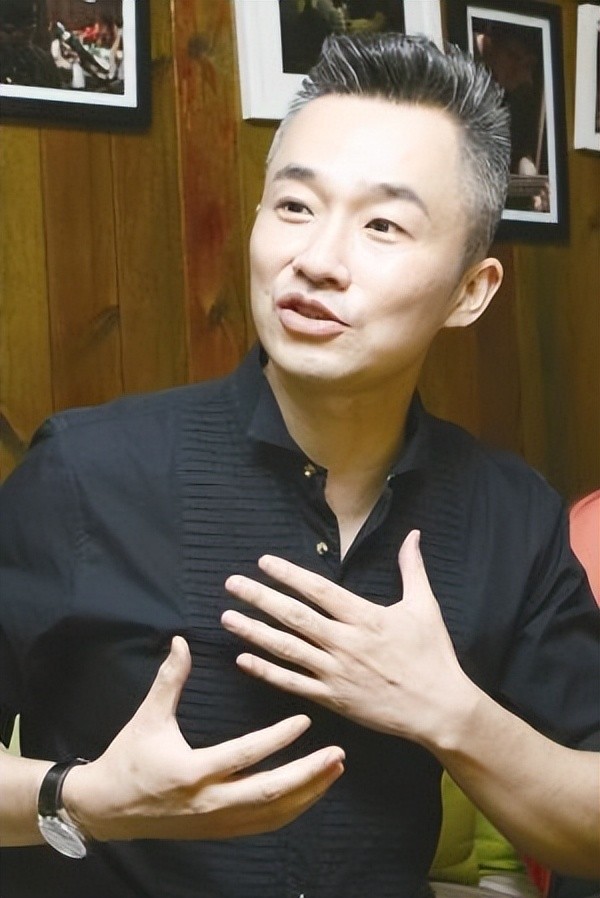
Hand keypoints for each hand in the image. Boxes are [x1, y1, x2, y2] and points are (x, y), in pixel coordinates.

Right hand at [63, 637, 344, 840]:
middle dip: (308, 774)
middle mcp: (209, 801)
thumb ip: (169, 680)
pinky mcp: (219, 831)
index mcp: (192, 771)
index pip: (244, 755)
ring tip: (334, 770)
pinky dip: (291, 810)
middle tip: (337, 753)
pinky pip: (263, 824)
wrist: (107, 810)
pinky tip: (311, 793)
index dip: (277, 739)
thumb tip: (181, 640)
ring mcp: (216, 821)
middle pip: (269, 792)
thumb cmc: (129, 758)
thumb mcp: (147, 717)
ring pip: (272, 813)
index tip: (304, 720)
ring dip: (308, 792)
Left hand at [222, 531, 476, 747]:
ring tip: (227, 617)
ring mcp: (336, 673)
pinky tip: (243, 659)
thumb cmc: (433, 656)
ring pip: (286, 648)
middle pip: (294, 616)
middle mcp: (345, 643)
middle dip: (259, 598)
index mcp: (365, 618)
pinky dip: (266, 671)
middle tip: (232, 584)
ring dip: (254, 632)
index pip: (318, 590)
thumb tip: (414, 534)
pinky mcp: (333, 699)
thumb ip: (412, 568)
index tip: (264, 562)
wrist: (439, 709)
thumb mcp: (425, 606)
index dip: (289, 574)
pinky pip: (292, 683)